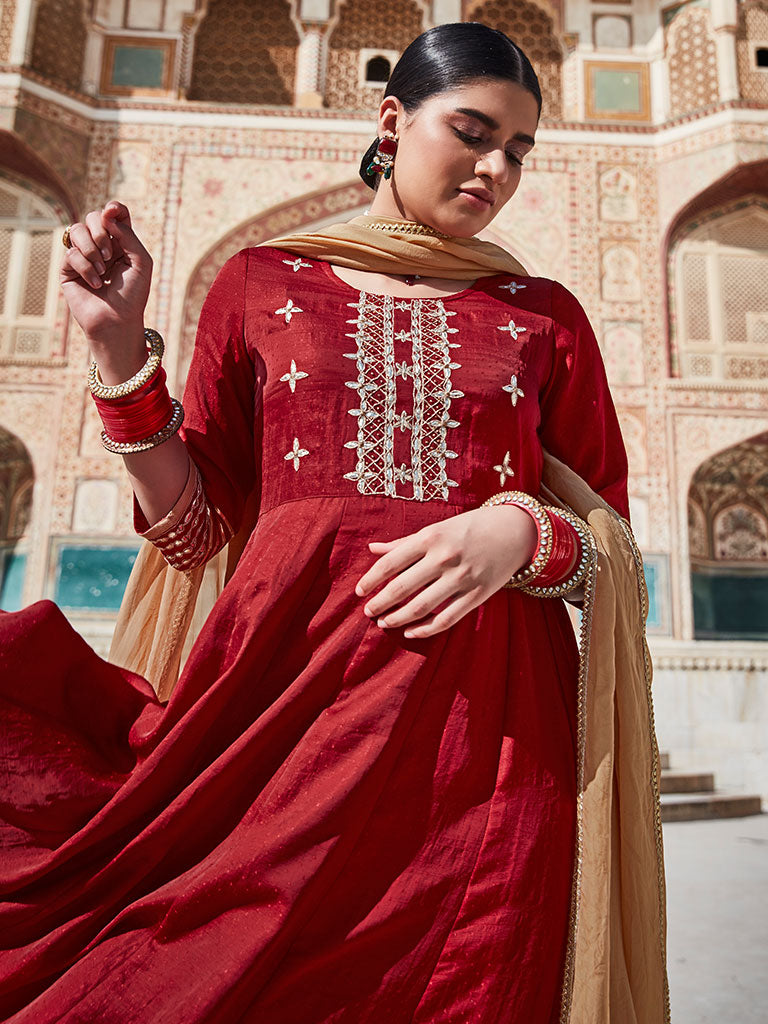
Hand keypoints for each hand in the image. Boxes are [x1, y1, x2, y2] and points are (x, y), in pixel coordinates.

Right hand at [60, 202, 151, 361]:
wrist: (118, 321)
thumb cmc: (133, 295)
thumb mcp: (141, 261)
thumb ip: (128, 235)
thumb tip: (106, 216)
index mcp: (120, 243)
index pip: (114, 215)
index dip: (113, 208)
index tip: (112, 212)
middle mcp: (101, 246)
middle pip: (92, 217)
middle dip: (100, 232)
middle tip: (110, 255)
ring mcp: (83, 256)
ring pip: (76, 230)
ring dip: (92, 249)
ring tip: (103, 271)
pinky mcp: (68, 269)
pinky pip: (71, 254)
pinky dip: (86, 267)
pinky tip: (95, 283)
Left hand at [355, 504, 537, 638]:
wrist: (514, 531)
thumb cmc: (470, 527)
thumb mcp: (437, 528)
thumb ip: (404, 542)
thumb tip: (372, 549)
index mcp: (430, 537)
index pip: (390, 563)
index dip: (370, 580)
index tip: (359, 591)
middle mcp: (444, 558)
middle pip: (401, 588)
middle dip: (379, 603)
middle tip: (368, 611)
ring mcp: (461, 578)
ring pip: (420, 607)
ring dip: (397, 619)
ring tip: (384, 622)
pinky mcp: (476, 595)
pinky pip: (445, 619)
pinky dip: (424, 630)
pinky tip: (410, 632)